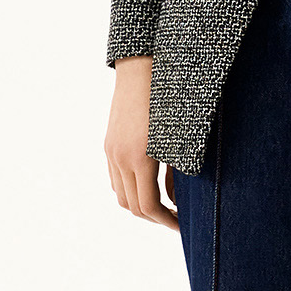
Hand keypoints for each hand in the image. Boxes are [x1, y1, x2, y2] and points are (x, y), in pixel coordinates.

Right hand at [105, 57, 179, 229]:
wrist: (142, 66)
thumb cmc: (170, 99)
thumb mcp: (181, 139)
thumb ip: (177, 174)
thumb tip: (175, 201)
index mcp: (139, 159)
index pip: (148, 206)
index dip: (166, 221)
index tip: (182, 224)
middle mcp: (120, 158)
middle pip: (131, 206)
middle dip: (153, 217)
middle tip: (175, 217)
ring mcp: (111, 151)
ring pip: (120, 194)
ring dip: (139, 204)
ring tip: (163, 203)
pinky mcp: (109, 143)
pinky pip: (115, 177)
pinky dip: (129, 188)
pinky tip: (148, 183)